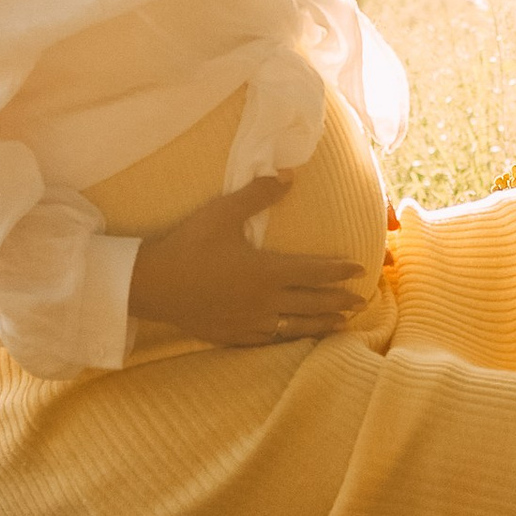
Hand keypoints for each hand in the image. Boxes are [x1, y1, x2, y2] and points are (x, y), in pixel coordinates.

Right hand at [128, 173, 377, 348]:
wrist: (153, 285)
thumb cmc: (188, 246)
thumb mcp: (222, 213)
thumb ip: (258, 194)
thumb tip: (289, 174)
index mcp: (266, 271)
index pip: (314, 272)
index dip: (339, 271)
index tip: (360, 269)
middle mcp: (264, 301)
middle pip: (312, 302)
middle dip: (340, 301)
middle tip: (363, 302)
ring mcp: (250, 322)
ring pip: (296, 326)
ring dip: (323, 324)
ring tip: (342, 324)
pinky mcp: (233, 335)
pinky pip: (271, 340)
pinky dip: (291, 338)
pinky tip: (298, 337)